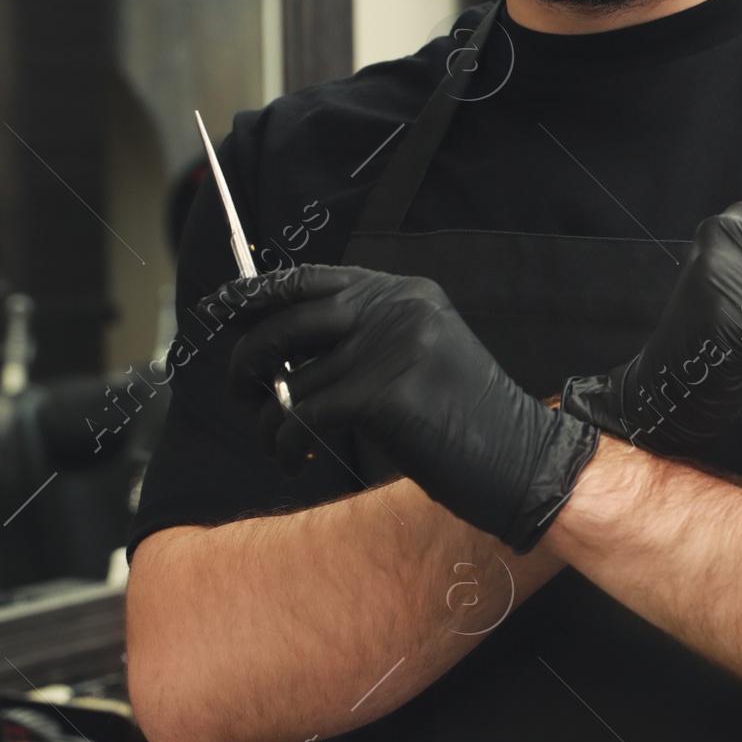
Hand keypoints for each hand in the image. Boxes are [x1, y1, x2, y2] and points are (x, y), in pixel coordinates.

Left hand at [216, 265, 598, 553]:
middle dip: (247, 361)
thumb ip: (363, 340)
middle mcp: (396, 309)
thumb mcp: (419, 359)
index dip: (254, 294)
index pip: (310, 279)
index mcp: (404, 294)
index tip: (217, 309)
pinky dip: (284, 444)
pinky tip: (293, 461)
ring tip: (280, 446)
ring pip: (289, 381)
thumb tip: (280, 349)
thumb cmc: (466, 425)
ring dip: (269, 421)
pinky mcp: (385, 393)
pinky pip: (303, 415)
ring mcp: (392, 347)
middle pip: (285, 323)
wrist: (523, 462)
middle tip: (243, 394)